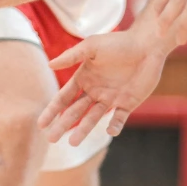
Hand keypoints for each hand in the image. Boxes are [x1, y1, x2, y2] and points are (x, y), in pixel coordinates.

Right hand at [37, 27, 166, 144]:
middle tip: (51, 139)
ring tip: (73, 142)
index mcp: (84, 78)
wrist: (146, 45)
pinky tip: (110, 131)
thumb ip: (71, 56)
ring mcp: (111, 99)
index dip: (52, 110)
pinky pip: (119, 119)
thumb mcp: (92, 46)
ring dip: (83, 130)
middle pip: (75, 112)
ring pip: (93, 118)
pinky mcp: (127, 103)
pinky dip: (114, 126)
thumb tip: (49, 65)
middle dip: (62, 125)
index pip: (64, 98)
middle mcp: (95, 91)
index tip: (41, 124)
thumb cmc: (118, 42)